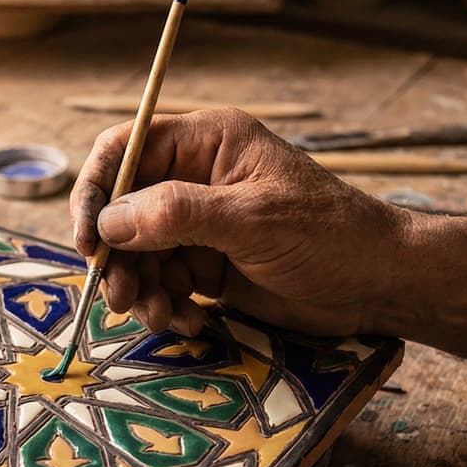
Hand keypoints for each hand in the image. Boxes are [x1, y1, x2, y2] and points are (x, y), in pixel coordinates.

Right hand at [71, 108, 411, 336]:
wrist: (378, 285)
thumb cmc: (329, 236)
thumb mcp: (253, 219)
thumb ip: (178, 215)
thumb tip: (110, 221)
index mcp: (207, 143)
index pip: (126, 149)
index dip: (96, 191)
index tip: (88, 242)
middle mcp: (195, 178)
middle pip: (122, 209)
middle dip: (118, 257)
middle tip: (122, 298)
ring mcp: (200, 224)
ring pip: (138, 253)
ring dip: (140, 289)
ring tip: (162, 317)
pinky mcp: (207, 266)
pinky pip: (163, 283)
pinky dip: (166, 306)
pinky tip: (191, 322)